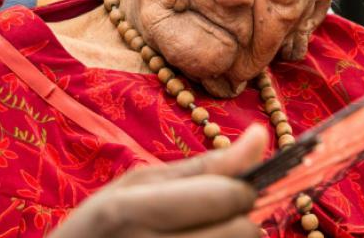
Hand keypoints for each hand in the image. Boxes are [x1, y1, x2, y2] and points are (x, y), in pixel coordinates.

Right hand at [49, 125, 267, 237]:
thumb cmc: (103, 227)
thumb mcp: (138, 186)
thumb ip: (203, 166)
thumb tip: (260, 135)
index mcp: (131, 211)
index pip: (222, 196)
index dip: (242, 188)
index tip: (235, 187)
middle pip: (242, 233)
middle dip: (241, 220)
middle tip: (218, 218)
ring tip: (201, 235)